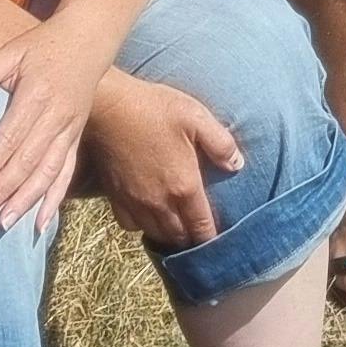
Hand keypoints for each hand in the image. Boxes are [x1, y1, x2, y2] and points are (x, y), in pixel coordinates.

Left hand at [0, 13, 109, 235]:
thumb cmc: (42, 46)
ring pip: (48, 172)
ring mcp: (70, 129)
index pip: (8, 138)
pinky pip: (67, 173)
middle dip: (1, 191)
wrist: (88, 40)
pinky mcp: (76, 137)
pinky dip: (54, 199)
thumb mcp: (12, 51)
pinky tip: (41, 224)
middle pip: (26, 162)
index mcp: (37, 94)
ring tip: (4, 224)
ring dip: (26, 201)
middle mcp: (56, 116)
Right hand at [73, 70, 242, 249]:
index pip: (201, 227)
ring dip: (169, 235)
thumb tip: (237, 165)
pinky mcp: (115, 197)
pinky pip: (130, 225)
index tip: (218, 239)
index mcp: (184, 186)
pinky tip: (148, 214)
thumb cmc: (155, 109)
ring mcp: (135, 202)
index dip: (211, 238)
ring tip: (178, 227)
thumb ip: (221, 144)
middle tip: (199, 231)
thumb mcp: (197, 117)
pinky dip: (142, 226)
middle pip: (178, 236)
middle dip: (191, 238)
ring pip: (155, 233)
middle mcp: (159, 202)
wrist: (108, 107)